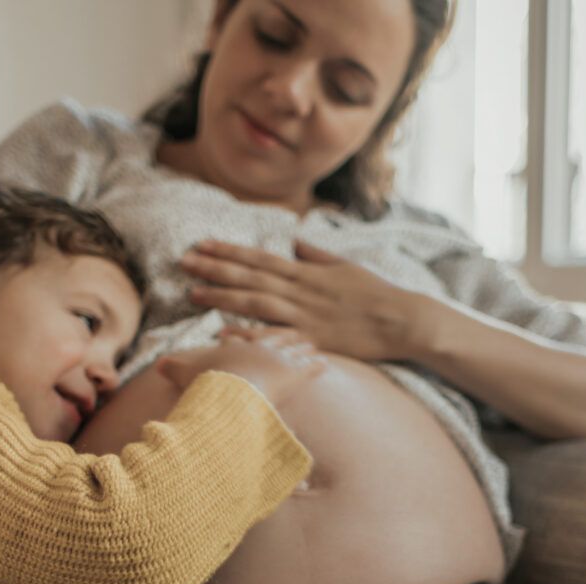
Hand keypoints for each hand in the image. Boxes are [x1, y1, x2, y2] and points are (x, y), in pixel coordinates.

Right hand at [155, 326, 327, 405]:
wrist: (228, 394)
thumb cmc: (207, 384)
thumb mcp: (185, 373)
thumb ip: (174, 368)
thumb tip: (158, 364)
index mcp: (238, 341)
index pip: (248, 329)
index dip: (253, 323)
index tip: (258, 315)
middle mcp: (263, 343)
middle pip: (275, 330)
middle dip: (283, 325)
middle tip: (292, 316)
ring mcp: (282, 356)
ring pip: (297, 345)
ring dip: (304, 343)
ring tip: (310, 342)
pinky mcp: (297, 374)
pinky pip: (311, 367)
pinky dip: (318, 365)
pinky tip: (324, 364)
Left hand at [180, 239, 425, 361]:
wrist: (402, 320)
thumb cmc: (377, 294)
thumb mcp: (345, 266)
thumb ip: (317, 255)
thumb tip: (296, 241)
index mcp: (306, 272)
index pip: (259, 258)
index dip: (229, 251)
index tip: (202, 244)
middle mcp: (300, 291)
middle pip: (249, 277)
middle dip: (214, 268)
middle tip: (183, 261)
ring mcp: (304, 316)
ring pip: (255, 302)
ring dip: (222, 296)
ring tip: (192, 292)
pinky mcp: (312, 340)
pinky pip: (274, 337)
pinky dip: (249, 333)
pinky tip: (223, 332)